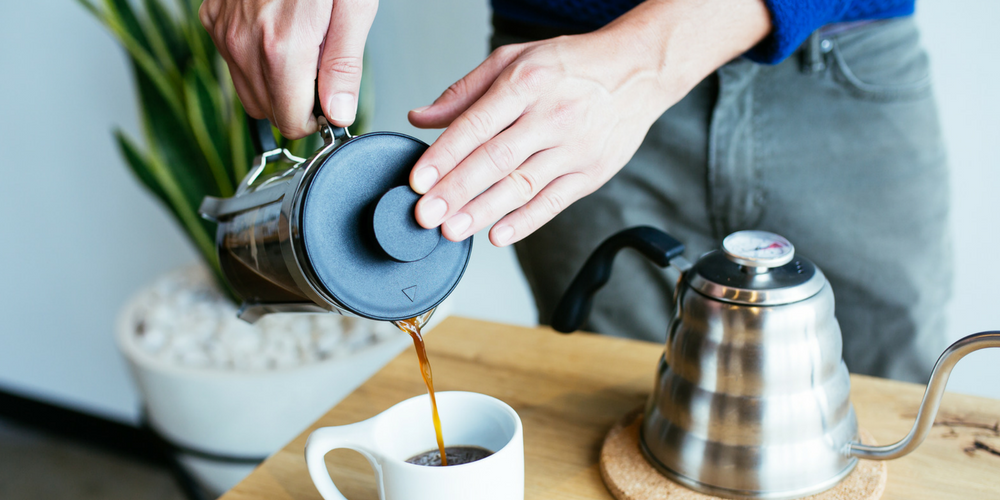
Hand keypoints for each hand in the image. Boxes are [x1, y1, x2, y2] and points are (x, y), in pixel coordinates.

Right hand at [199, 0, 377, 137]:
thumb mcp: (353, 10)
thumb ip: (343, 67)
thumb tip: (338, 114)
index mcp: (282, 48)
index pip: (292, 121)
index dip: (317, 118)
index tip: (331, 100)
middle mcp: (245, 43)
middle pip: (268, 111)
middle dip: (296, 103)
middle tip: (320, 72)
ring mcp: (224, 31)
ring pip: (247, 91)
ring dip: (275, 84)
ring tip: (302, 50)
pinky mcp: (213, 18)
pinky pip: (232, 62)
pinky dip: (255, 60)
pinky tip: (277, 33)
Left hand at [407, 0, 769, 246]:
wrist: (639, 71)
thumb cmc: (572, 65)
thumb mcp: (515, 59)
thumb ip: (464, 92)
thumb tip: (421, 118)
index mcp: (527, 83)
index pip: (477, 124)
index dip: (445, 155)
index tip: (419, 180)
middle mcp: (552, 116)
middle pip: (496, 160)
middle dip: (456, 191)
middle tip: (426, 214)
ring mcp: (574, 148)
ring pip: (522, 185)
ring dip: (484, 211)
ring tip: (452, 229)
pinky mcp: (591, 173)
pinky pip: (553, 202)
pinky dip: (525, 221)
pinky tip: (498, 234)